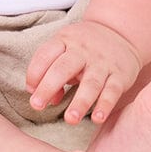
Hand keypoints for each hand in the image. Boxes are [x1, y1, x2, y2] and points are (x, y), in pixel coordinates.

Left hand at [25, 20, 141, 124]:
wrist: (119, 32)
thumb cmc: (83, 48)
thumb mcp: (65, 50)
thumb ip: (51, 72)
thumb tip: (47, 100)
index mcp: (65, 41)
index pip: (45, 54)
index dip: (35, 73)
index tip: (30, 92)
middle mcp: (83, 50)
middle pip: (63, 68)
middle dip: (48, 87)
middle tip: (37, 106)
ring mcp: (102, 62)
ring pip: (90, 83)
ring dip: (80, 102)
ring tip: (70, 119)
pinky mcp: (120, 75)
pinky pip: (112, 91)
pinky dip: (105, 105)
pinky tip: (97, 118)